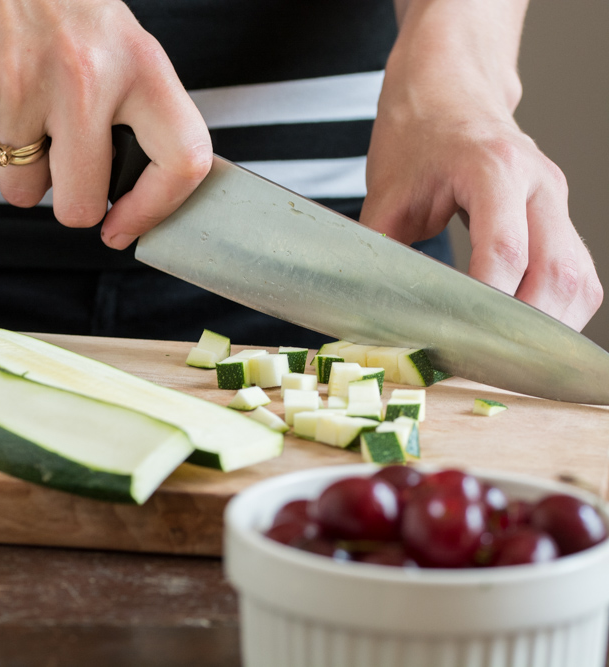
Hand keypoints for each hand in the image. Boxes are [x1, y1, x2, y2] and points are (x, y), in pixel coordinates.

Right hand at [0, 0, 212, 248]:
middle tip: (63, 170)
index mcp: (137, 62)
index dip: (155, 209)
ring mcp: (22, 87)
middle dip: (68, 200)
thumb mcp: (114, 36)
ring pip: (22, 189)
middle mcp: (84, 77)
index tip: (127, 223)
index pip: (181, 160)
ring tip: (21, 116)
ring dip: (19, 168)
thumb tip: (134, 180)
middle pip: (80, 202)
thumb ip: (130, 106)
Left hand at [361, 0, 602, 330]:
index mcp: (492, 168)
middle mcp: (538, 183)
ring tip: (506, 357)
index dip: (487, 301)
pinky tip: (522, 330)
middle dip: (525, 328)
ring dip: (547, 325)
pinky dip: (555, 309)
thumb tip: (368, 312)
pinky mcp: (559, 216)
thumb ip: (381, 252)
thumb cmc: (415, 134)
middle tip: (487, 363)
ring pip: (577, 278)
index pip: (505, 249)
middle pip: (557, 271)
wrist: (448, 88)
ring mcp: (556, 199)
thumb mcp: (386, 193)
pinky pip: (575, 273)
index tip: (461, 337)